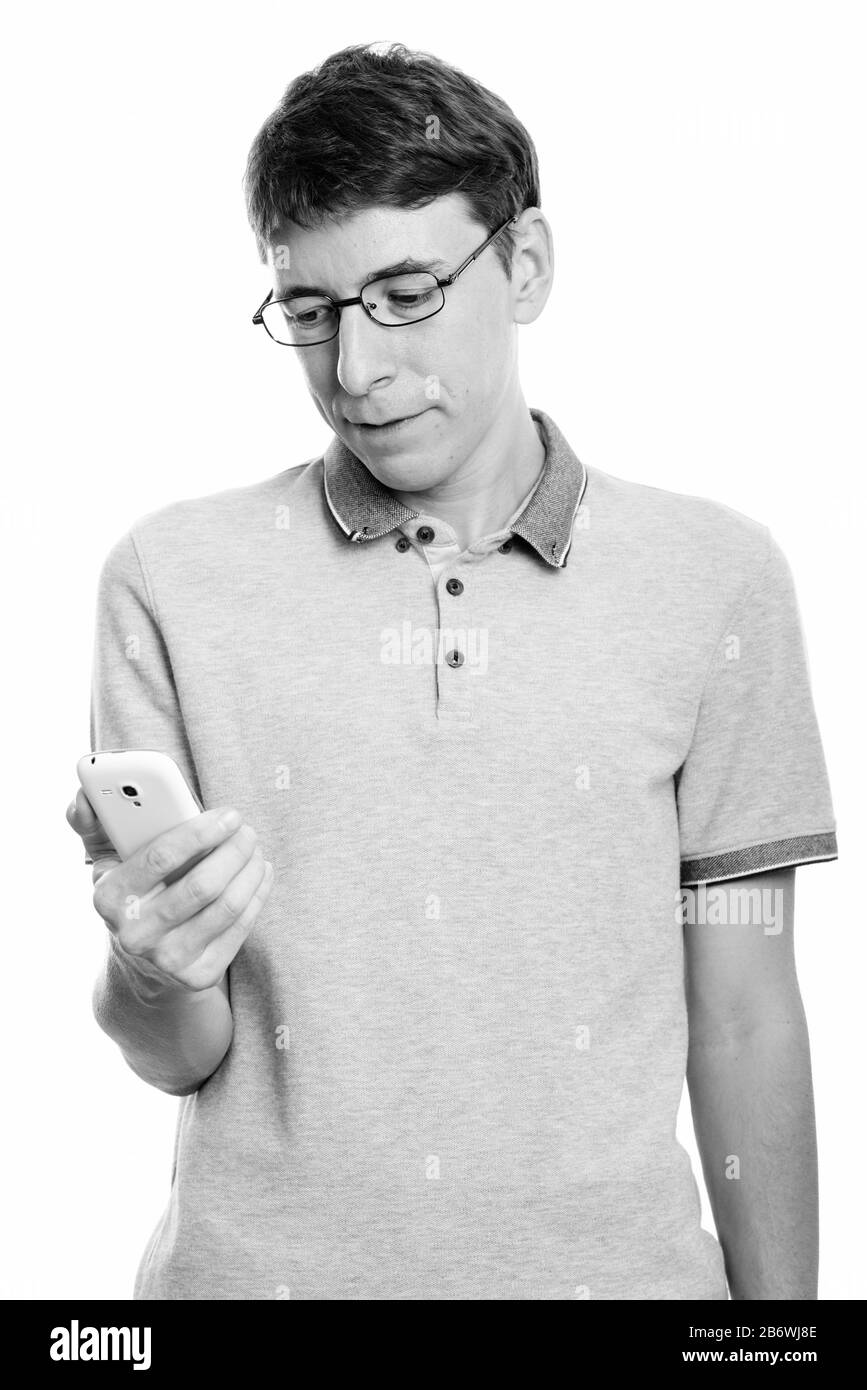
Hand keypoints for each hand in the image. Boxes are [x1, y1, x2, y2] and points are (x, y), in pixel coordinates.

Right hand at [66, 791, 273, 991]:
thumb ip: (94, 825)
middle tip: (247, 829)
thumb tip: (84, 799)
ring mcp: (168, 960)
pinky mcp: (199, 976)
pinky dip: (257, 893)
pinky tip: (260, 873)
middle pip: (202, 885)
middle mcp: (135, 934)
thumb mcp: (106, 862)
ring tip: (254, 849)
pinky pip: (240, 927)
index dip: (200, 832)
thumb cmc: (132, 895)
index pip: (160, 857)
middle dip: (234, 850)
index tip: (229, 814)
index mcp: (109, 898)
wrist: (141, 967)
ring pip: (226, 906)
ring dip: (250, 869)